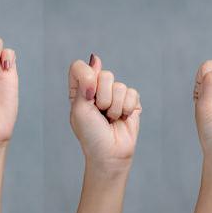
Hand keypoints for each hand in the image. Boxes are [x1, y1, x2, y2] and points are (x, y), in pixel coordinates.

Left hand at [69, 54, 141, 169]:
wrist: (110, 153)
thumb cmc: (91, 134)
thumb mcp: (80, 108)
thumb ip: (85, 82)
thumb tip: (96, 59)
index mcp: (80, 89)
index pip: (80, 67)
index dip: (86, 77)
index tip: (88, 96)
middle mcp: (97, 89)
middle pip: (104, 74)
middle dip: (103, 97)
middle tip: (100, 112)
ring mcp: (115, 95)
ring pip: (119, 85)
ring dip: (115, 107)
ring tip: (111, 119)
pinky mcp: (131, 101)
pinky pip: (132, 93)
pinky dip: (126, 108)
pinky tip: (122, 118)